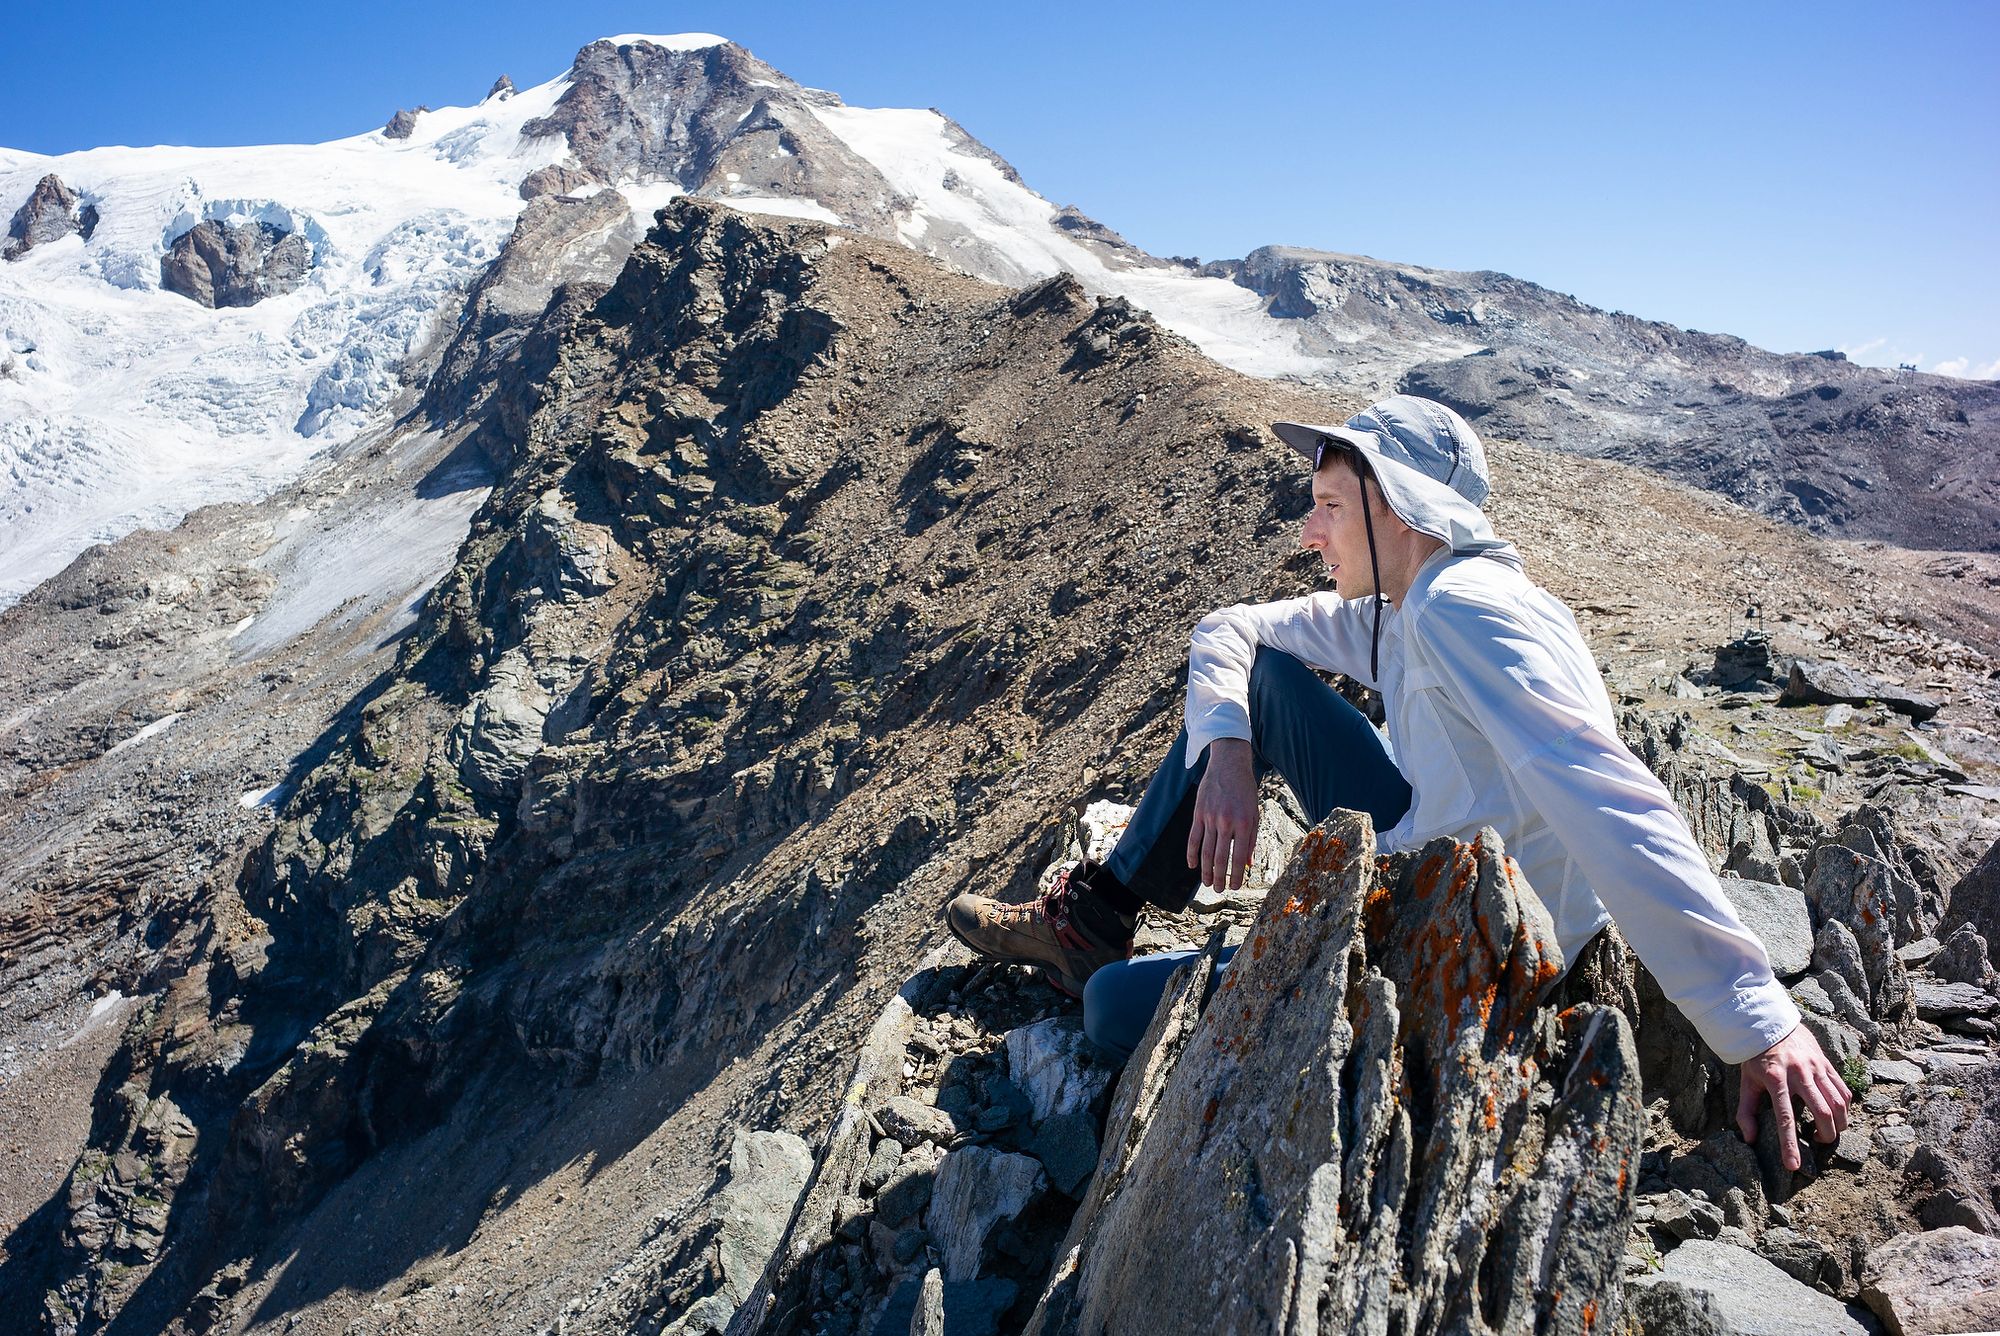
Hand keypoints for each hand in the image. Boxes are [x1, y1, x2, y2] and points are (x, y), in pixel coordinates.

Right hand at [1188, 738, 1258, 890]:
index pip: (1239, 856)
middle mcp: (1226, 822)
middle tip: (1219, 890)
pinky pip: (1193, 837)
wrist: (1228, 764)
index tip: (1235, 886)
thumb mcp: (1254, 813)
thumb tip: (1247, 863)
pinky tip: (1192, 865)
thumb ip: (1250, 838)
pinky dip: (1191, 853)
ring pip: (1205, 850)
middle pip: (1219, 857)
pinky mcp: (1198, 813)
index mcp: (1243, 823)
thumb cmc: (1245, 790)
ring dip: (1205, 870)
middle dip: (1219, 877)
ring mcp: (1210, 818)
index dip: (1236, 874)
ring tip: (1207, 883)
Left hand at [1737, 1024, 1851, 1170]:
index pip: (1784, 1118)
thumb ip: (1746, 1111)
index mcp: (1775, 1079)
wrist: (1771, 1024)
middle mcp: (1799, 1073)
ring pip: (1838, 1103)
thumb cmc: (1756, 1058)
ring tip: (1828, 1131)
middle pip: (1822, 1112)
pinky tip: (1836, 1115)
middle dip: (1825, 1135)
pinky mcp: (1827, 1064)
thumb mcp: (1746, 1081)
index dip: (1790, 1144)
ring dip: (1838, 1124)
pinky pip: (1843, 1091)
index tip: (1793, 1166)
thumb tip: (1749, 1139)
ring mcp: (1816, 1068)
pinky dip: (1844, 1108)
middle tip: (1818, 1142)